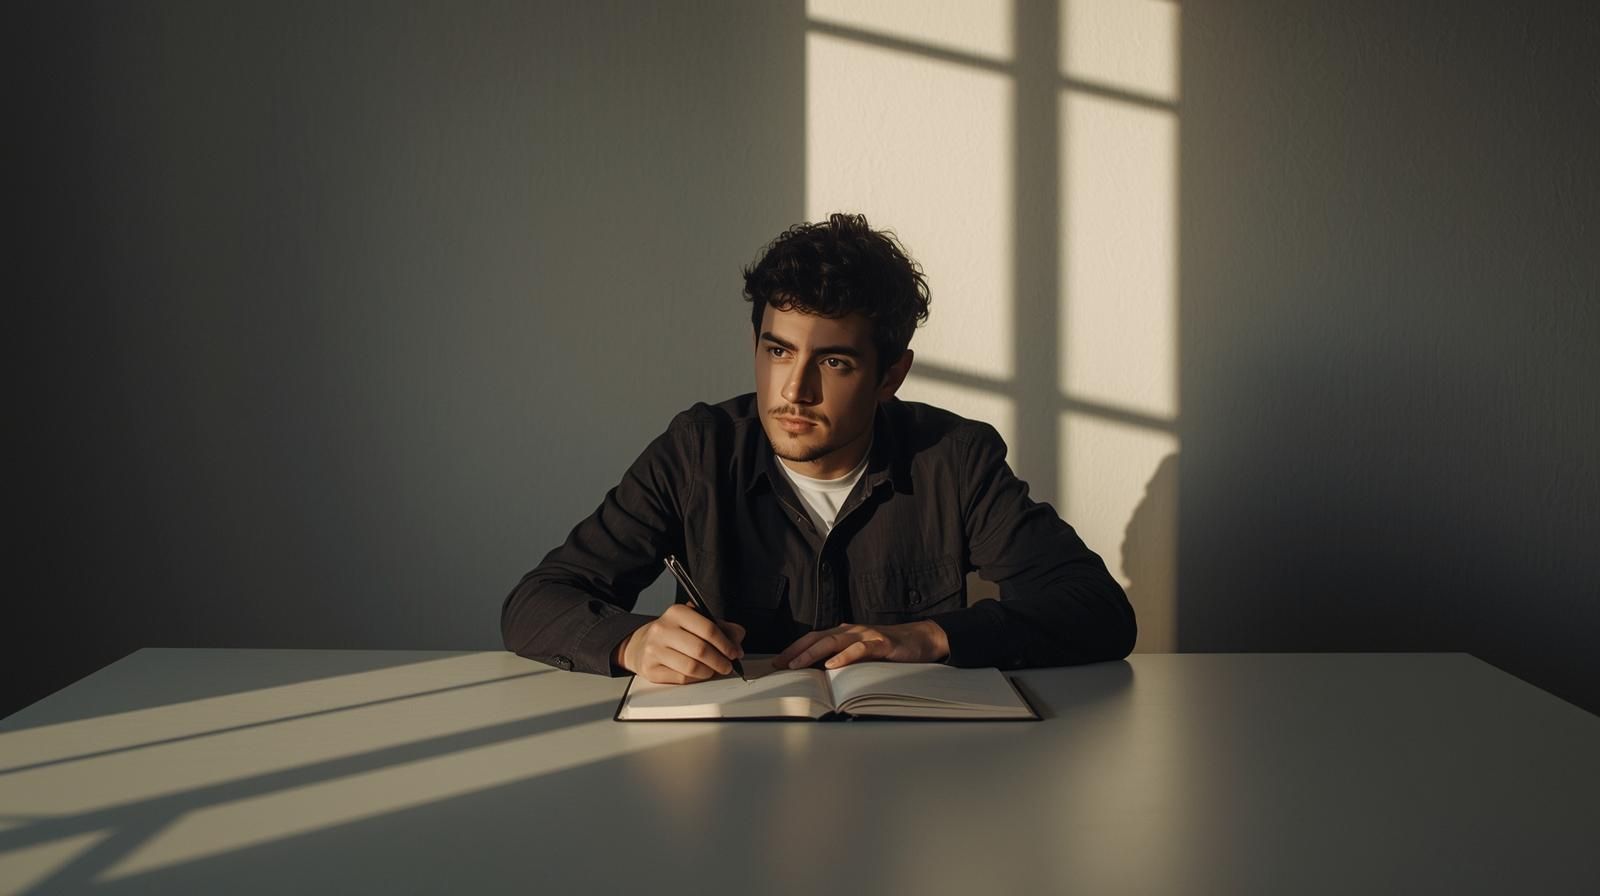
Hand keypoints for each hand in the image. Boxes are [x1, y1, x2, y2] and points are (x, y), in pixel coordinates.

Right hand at [614, 604, 745, 684]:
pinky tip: (699, 674)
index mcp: (676, 612)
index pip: (708, 628)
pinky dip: (696, 679)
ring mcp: (654, 650)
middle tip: (728, 665)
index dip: (726, 644)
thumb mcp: (696, 622)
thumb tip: (738, 637)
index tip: (735, 652)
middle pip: (701, 650)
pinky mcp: (651, 669)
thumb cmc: (673, 632)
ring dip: (709, 672)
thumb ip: (721, 627)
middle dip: (720, 661)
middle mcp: (662, 629)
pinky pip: (682, 678)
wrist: (641, 644)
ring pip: (692, 667)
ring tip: (714, 670)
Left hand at [773, 621, 949, 670]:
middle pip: (817, 638)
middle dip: (795, 651)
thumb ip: (843, 660)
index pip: (813, 639)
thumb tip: (818, 675)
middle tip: (778, 664)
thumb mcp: (862, 655)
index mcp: (844, 634)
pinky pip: (860, 649)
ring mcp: (866, 635)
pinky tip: (832, 665)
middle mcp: (851, 631)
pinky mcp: (881, 643)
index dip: (794, 649)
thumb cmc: (889, 650)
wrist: (921, 639)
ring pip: (833, 641)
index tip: (776, 663)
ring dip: (812, 653)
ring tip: (796, 665)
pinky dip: (844, 657)